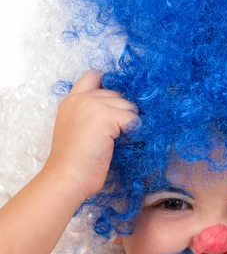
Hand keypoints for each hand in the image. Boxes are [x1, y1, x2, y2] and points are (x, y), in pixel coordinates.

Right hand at [43, 70, 140, 199]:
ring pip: (127, 105)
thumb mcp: (77, 129)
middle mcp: (81, 98)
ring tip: (116, 140)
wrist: (68, 177)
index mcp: (71, 100)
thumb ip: (90, 114)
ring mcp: (93, 105)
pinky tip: (120, 144)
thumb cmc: (74, 162)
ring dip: (128, 122)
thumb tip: (118, 112)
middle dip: (122, 110)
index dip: (108, 86)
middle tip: (116, 133)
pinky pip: (132, 119)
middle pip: (116, 93)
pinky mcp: (106, 116)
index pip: (94, 76)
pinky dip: (132, 132)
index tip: (114, 106)